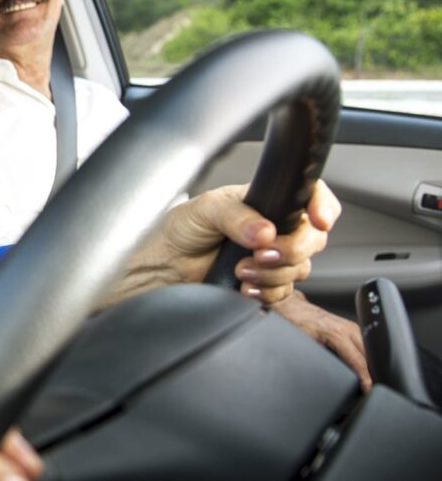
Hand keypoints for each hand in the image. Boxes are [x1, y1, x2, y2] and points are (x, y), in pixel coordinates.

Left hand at [157, 179, 340, 303]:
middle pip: (313, 238)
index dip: (322, 207)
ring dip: (273, 273)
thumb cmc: (181, 229)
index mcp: (265, 201)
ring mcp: (272, 256)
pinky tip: (243, 287)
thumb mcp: (205, 210)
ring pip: (300, 268)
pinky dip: (266, 291)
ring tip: (240, 269)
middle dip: (291, 248)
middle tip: (261, 252)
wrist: (165, 266)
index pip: (310, 196)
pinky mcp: (265, 283)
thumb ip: (235, 215)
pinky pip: (284, 292)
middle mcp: (274, 227)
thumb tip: (264, 230)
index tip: (318, 220)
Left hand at [270, 291, 371, 391]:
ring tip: (367, 381)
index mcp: (337, 334)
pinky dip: (364, 357)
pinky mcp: (349, 327)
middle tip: (370, 390)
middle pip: (369, 356)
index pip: (358, 361)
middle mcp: (347, 328)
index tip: (368, 390)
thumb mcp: (303, 344)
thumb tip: (326, 377)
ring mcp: (350, 326)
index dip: (365, 379)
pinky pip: (363, 344)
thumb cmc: (293, 323)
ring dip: (369, 365)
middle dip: (372, 374)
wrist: (289, 306)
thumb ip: (317, 360)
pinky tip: (361, 367)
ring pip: (368, 350)